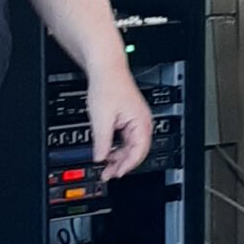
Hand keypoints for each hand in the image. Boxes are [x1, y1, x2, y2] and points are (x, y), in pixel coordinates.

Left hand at [87, 60, 152, 180]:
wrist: (106, 69)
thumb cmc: (108, 85)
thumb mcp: (101, 119)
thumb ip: (102, 142)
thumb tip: (100, 158)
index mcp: (141, 123)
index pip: (138, 152)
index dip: (127, 166)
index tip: (116, 174)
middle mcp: (142, 122)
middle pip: (135, 151)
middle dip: (121, 164)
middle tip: (107, 173)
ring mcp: (136, 120)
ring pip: (130, 146)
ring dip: (118, 156)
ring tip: (105, 165)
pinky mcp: (129, 118)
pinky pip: (126, 138)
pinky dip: (117, 147)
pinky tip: (107, 152)